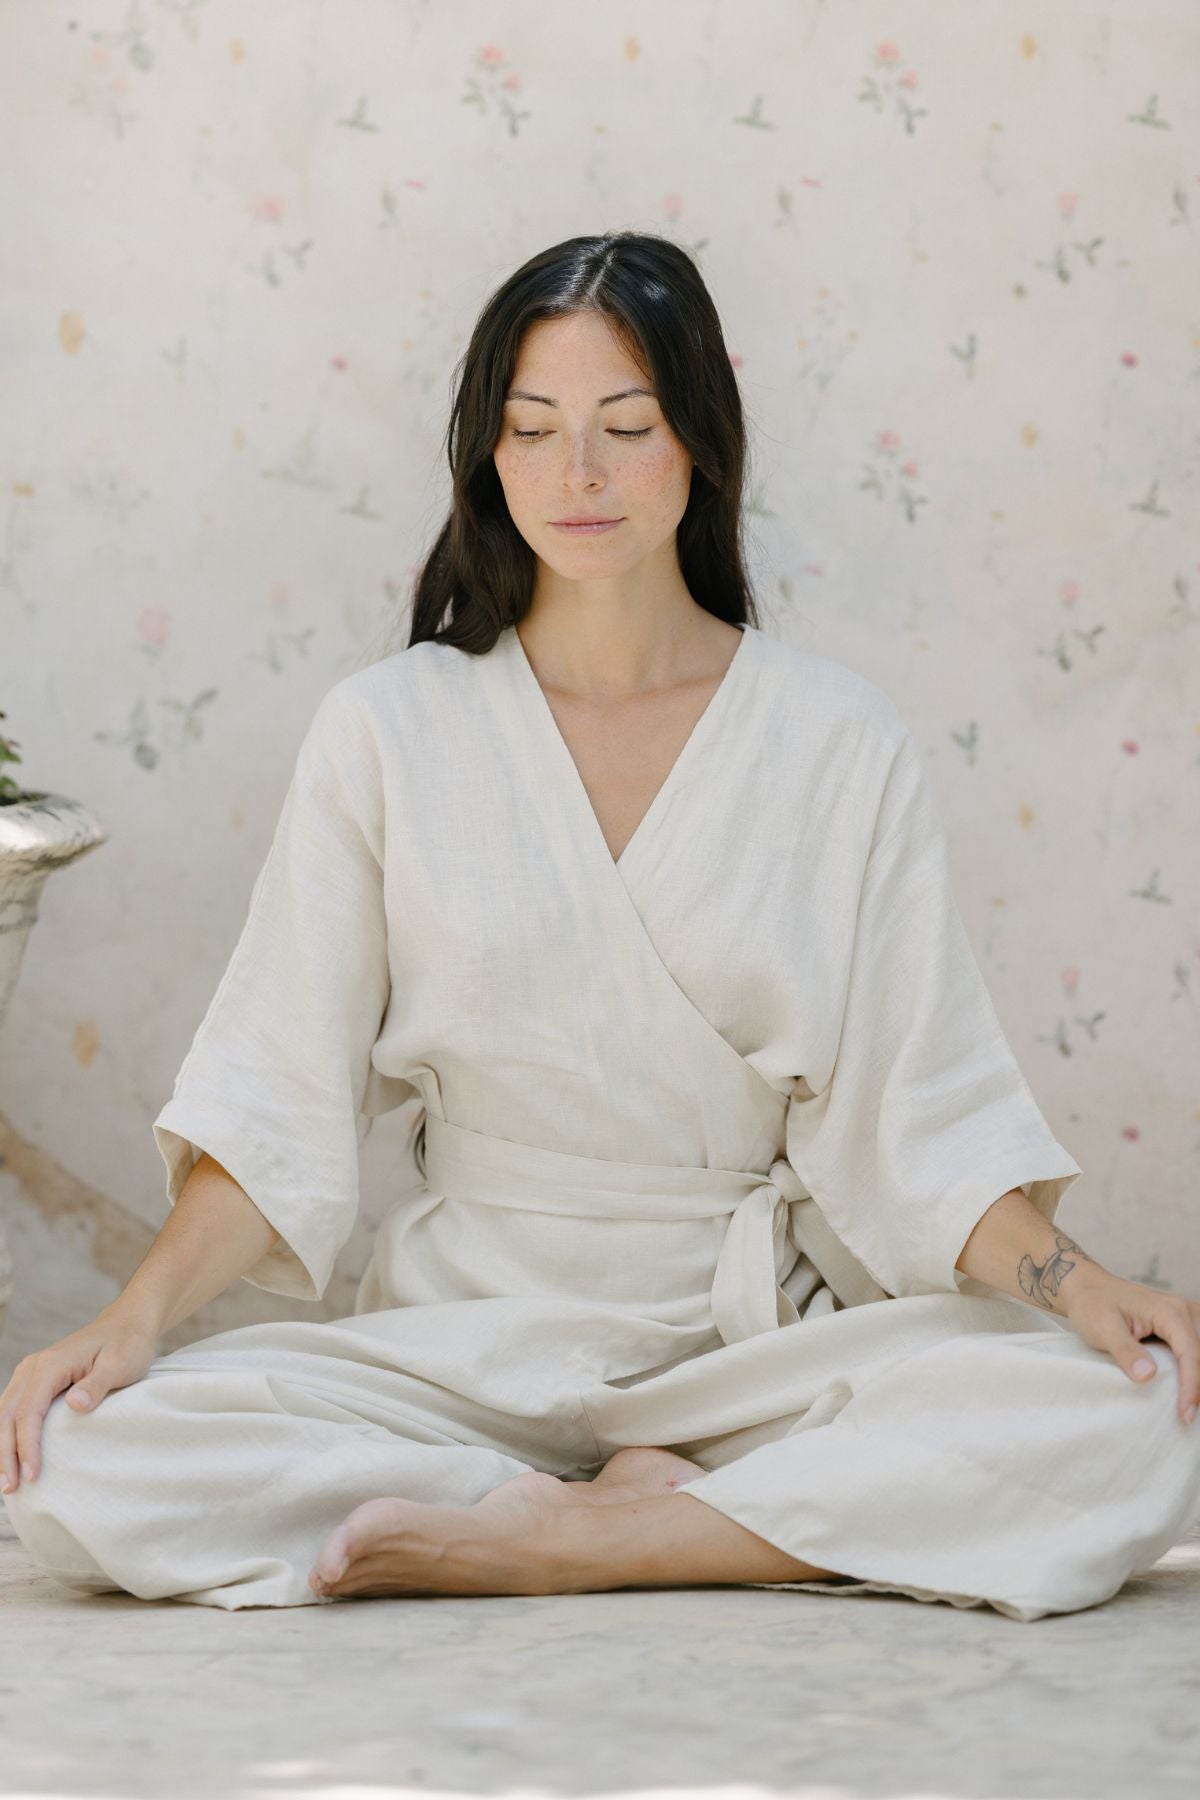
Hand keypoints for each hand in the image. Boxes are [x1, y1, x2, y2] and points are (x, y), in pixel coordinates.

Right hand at [0, 1305, 158, 1494]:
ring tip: (7, 1481)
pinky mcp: (36, 1380)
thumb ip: (97, 1385)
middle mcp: (33, 1367)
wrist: (126, 1324)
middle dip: (6, 1453)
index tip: (33, 1474)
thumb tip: (75, 1405)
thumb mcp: (120, 1364)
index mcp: (51, 1364)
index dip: (27, 1445)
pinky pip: (14, 1409)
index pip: (29, 1411)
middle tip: (10, 1488)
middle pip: (8, 1415)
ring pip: (5, 1413)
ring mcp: (31, 1373)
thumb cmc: (127, 1345)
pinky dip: (8, 1433)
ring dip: (3, 1446)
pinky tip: (10, 1455)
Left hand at [1061, 1271, 1199, 1424]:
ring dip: (1199, 1375)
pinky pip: (1197, 1347)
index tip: (1184, 1414)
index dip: (1191, 1385)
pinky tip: (1189, 1388)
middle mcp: (1183, 1311)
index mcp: (1168, 1311)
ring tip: (1190, 1404)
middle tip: (1188, 1415)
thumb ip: (1125, 1351)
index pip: (1190, 1352)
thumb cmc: (1092, 1305)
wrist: (1087, 1288)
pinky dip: (1196, 1366)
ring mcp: (1185, 1316)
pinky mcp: (1181, 1326)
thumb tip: (1148, 1376)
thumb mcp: (1102, 1327)